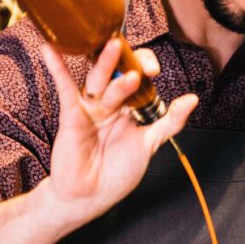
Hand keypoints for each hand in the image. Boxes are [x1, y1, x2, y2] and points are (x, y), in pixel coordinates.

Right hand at [40, 37, 196, 227]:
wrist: (91, 196)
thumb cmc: (118, 171)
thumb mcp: (150, 143)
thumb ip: (170, 121)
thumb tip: (192, 99)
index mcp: (129, 105)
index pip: (137, 74)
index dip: (145, 66)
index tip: (154, 70)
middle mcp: (109, 102)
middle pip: (117, 72)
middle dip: (129, 63)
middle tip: (141, 63)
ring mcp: (90, 107)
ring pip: (98, 80)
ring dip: (105, 63)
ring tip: (113, 47)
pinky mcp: (71, 115)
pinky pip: (65, 89)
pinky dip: (58, 68)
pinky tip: (51, 50)